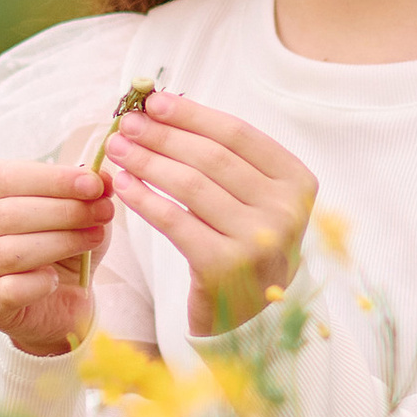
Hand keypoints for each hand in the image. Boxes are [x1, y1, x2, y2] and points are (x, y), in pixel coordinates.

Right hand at [0, 157, 112, 359]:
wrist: (61, 299)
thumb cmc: (64, 243)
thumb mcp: (82, 210)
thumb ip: (89, 190)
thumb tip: (103, 176)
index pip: (8, 177)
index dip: (53, 179)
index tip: (93, 185)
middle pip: (10, 213)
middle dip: (64, 211)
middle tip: (103, 212)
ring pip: (10, 252)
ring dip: (60, 243)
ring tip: (93, 238)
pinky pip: (8, 290)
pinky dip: (38, 283)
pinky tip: (56, 279)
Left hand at [103, 92, 316, 339]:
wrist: (250, 315)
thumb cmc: (245, 243)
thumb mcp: (254, 197)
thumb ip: (224, 157)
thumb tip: (164, 109)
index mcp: (298, 182)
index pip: (238, 135)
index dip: (193, 114)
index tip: (154, 102)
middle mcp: (285, 211)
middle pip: (211, 157)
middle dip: (163, 135)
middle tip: (128, 124)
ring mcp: (257, 241)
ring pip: (190, 186)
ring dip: (147, 161)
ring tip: (119, 148)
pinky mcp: (224, 268)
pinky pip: (173, 222)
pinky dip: (143, 199)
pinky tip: (123, 185)